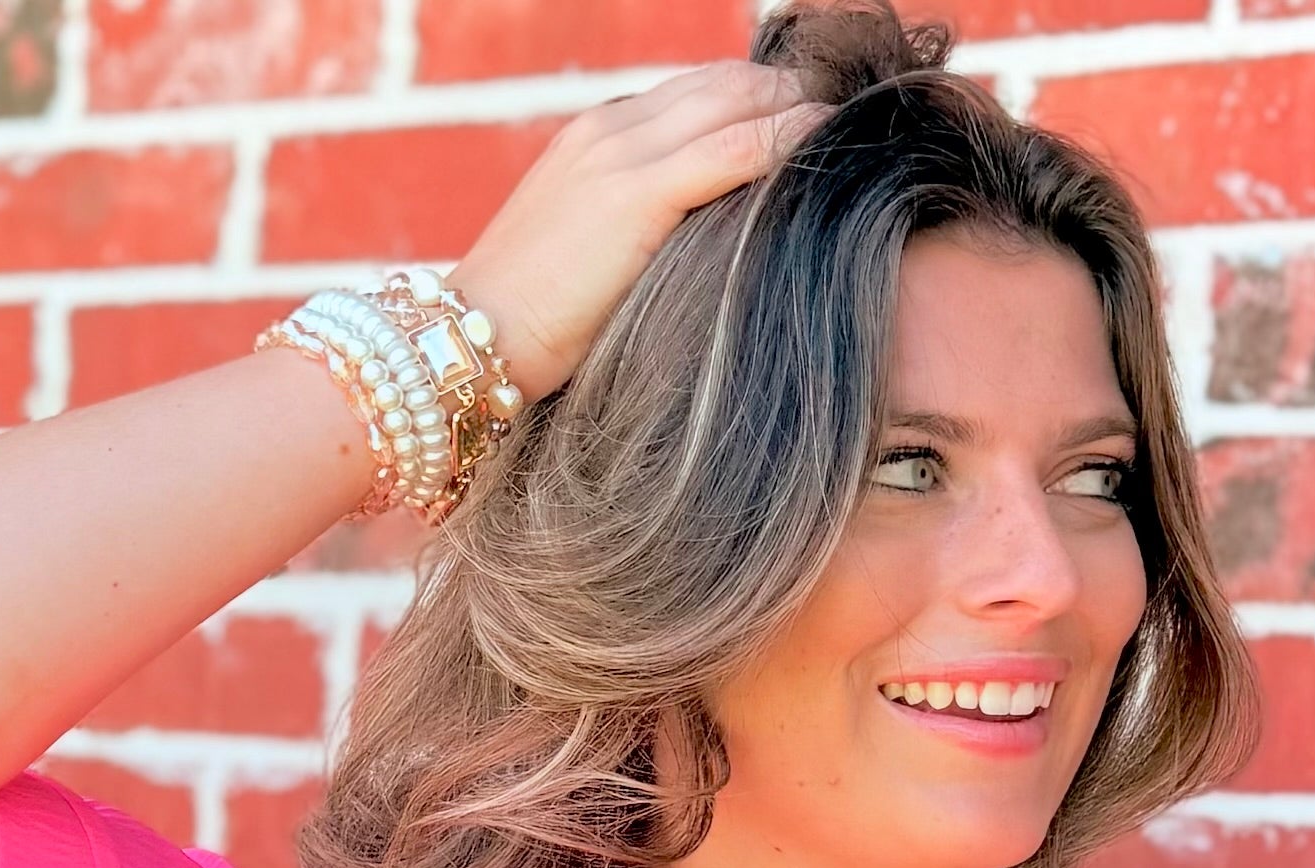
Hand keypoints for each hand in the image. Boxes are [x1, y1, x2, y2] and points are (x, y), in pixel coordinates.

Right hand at [454, 63, 823, 405]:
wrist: (472, 336)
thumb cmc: (525, 325)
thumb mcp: (586, 258)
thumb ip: (636, 233)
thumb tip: (697, 252)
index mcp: (595, 139)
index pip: (691, 95)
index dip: (752, 97)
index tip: (802, 113)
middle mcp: (610, 130)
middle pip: (718, 84)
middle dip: (782, 89)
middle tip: (840, 108)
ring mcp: (621, 154)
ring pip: (730, 103)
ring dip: (792, 105)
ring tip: (842, 119)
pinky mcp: (636, 194)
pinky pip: (730, 149)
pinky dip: (782, 137)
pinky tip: (820, 137)